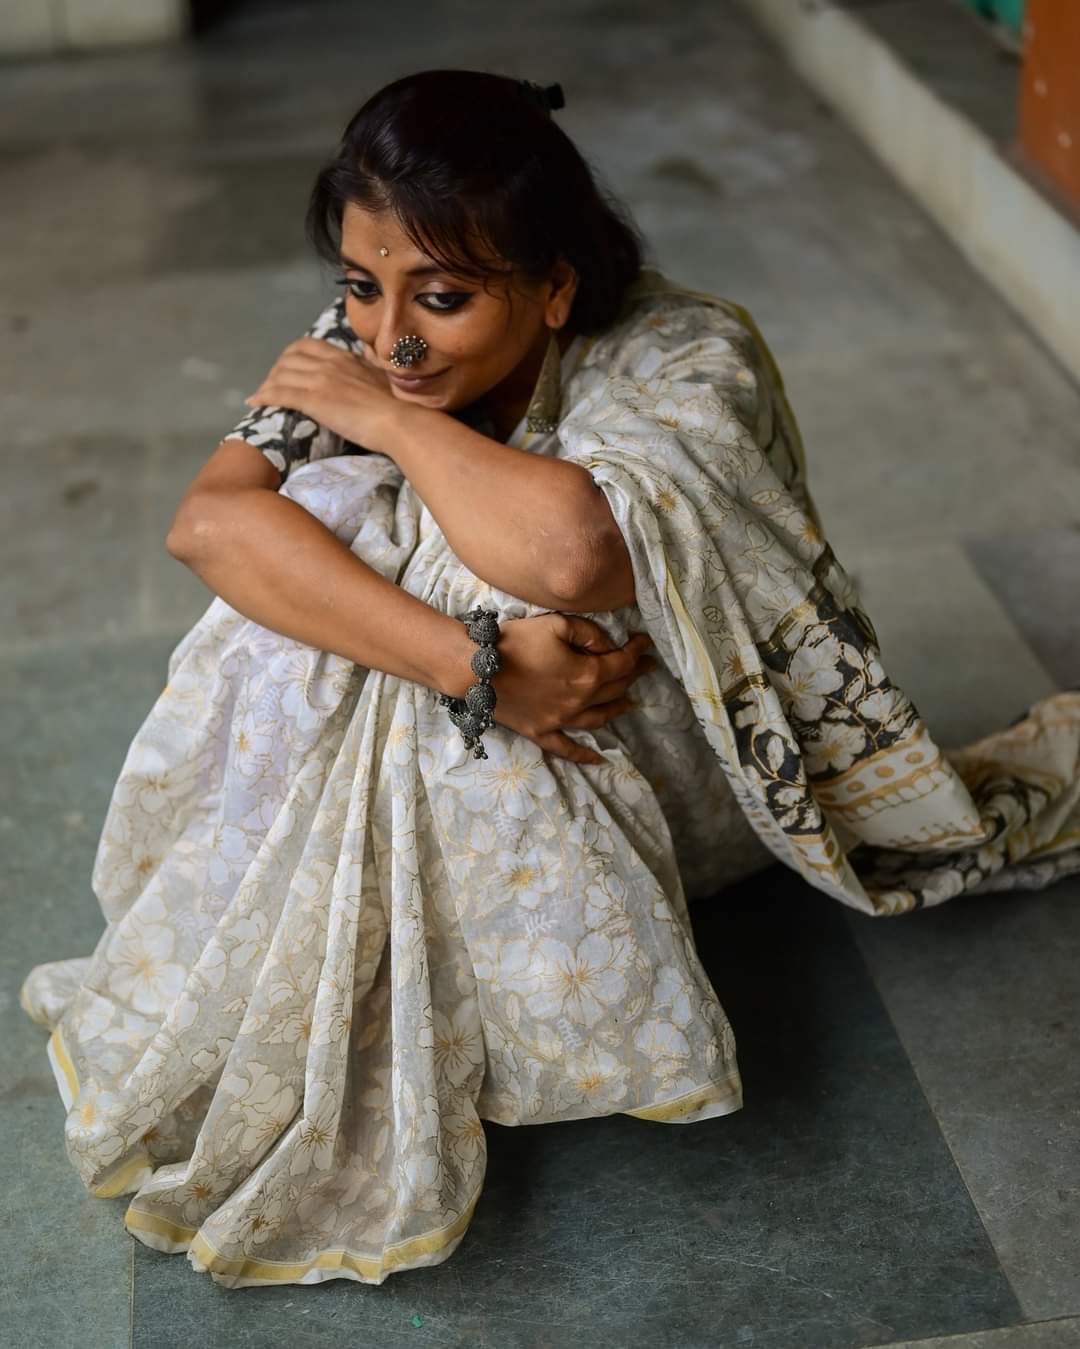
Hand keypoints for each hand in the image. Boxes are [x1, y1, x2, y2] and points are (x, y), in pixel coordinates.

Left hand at [244, 337, 405, 450]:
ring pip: (281, 375)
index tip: (287, 369)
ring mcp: (319, 380)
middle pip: (288, 358)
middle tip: (271, 386)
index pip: (307, 345)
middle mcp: (328, 364)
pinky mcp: (313, 400)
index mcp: (344, 357)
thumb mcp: (381, 377)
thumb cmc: (395, 406)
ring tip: (261, 397)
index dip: (291, 355)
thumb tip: (368, 359)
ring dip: (267, 385)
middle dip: (275, 371)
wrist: (398, 421)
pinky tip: (256, 403)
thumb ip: (369, 366)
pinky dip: (264, 396)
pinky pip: (280, 393)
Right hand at [488, 613, 656, 765]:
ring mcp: (560, 721)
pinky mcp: (541, 732)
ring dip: (618, 709)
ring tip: (631, 702)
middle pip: (614, 689)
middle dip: (633, 675)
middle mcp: (579, 702)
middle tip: (645, 666)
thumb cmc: (515, 642)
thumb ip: (589, 633)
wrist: (475, 669)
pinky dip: (584, 755)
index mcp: (586, 675)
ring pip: (599, 719)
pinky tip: (599, 760)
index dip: (637, 651)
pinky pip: (567, 748)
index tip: (646, 642)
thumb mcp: (556, 623)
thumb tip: (608, 645)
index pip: (621, 663)